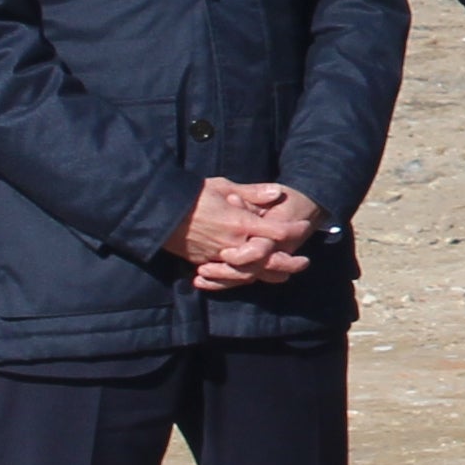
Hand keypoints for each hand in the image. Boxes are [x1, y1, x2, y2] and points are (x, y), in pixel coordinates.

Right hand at [180, 178, 317, 286]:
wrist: (158, 211)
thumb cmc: (192, 194)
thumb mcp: (223, 186)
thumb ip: (252, 193)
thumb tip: (278, 193)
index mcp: (239, 222)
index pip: (276, 231)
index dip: (293, 230)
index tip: (305, 226)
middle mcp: (232, 243)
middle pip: (268, 260)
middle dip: (288, 262)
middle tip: (304, 262)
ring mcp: (218, 256)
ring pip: (250, 272)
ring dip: (269, 273)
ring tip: (285, 272)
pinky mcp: (204, 263)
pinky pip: (229, 276)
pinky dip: (244, 277)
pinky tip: (254, 275)